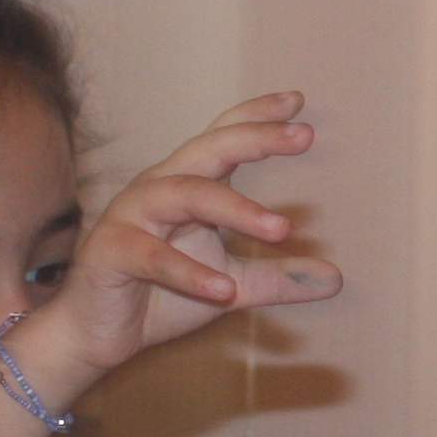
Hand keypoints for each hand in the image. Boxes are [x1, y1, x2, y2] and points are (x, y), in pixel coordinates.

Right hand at [22, 96, 345, 395]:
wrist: (99, 336)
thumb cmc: (162, 295)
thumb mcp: (233, 287)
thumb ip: (279, 278)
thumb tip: (337, 279)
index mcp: (187, 184)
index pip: (223, 138)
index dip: (257, 117)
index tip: (298, 101)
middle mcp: (159, 188)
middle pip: (209, 150)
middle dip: (256, 138)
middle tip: (304, 135)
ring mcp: (131, 216)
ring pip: (185, 195)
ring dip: (235, 209)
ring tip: (281, 228)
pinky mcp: (111, 253)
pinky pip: (153, 256)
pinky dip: (190, 272)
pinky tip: (223, 290)